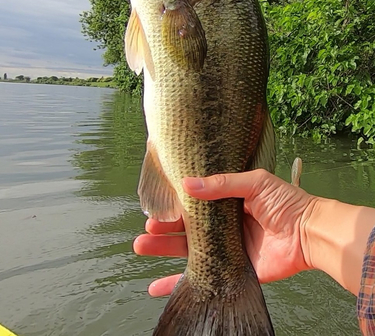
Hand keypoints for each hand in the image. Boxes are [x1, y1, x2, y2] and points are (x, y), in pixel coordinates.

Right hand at [134, 169, 317, 295]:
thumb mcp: (254, 182)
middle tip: (144, 233)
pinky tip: (157, 287)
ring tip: (141, 247)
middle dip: (163, 231)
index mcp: (227, 203)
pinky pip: (204, 276)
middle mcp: (222, 226)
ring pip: (189, 251)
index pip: (194, 206)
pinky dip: (180, 283)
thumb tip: (187, 185)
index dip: (175, 209)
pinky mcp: (233, 270)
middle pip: (186, 230)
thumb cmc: (286, 202)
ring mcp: (226, 249)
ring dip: (164, 251)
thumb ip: (222, 184)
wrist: (309, 232)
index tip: (156, 210)